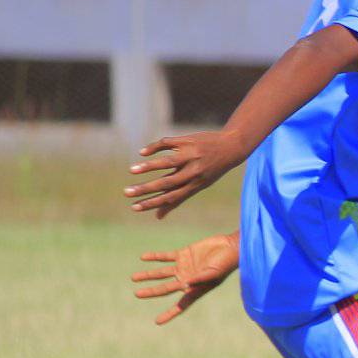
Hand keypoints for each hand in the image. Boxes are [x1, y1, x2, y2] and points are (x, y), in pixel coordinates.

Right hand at [125, 131, 247, 217]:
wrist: (231, 147)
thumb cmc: (211, 170)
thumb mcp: (198, 186)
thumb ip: (177, 199)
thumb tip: (158, 217)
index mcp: (194, 185)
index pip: (170, 197)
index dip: (152, 203)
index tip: (134, 208)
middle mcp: (193, 172)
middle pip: (167, 182)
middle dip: (146, 189)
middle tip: (126, 193)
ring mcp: (190, 155)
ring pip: (167, 162)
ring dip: (148, 167)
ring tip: (131, 170)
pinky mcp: (188, 141)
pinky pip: (167, 143)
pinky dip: (154, 147)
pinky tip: (142, 152)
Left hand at [131, 232, 239, 323]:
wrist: (231, 247)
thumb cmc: (226, 263)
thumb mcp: (214, 273)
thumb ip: (200, 278)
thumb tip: (185, 284)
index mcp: (195, 289)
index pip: (181, 305)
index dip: (170, 313)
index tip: (157, 322)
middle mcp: (187, 280)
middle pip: (165, 288)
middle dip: (151, 292)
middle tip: (137, 294)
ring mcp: (184, 267)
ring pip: (162, 273)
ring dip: (148, 275)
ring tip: (134, 278)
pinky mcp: (184, 254)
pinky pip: (166, 256)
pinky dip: (155, 257)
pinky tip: (143, 257)